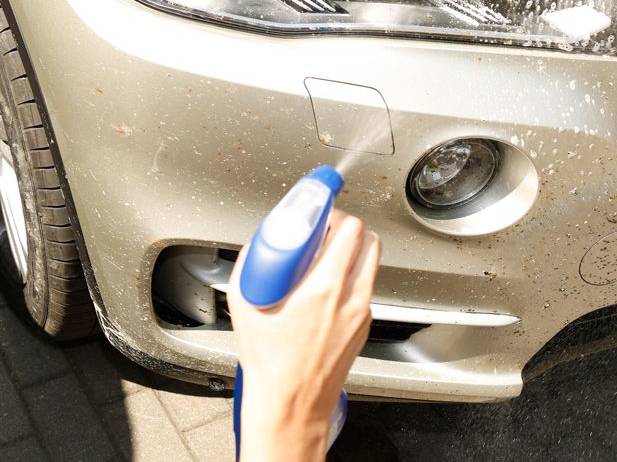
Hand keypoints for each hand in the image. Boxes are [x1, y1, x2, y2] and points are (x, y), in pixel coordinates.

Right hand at [227, 210, 380, 461]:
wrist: (290, 403)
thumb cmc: (271, 364)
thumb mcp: (246, 304)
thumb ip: (253, 264)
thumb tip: (259, 245)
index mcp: (323, 288)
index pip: (349, 230)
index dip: (335, 214)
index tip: (321, 213)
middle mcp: (350, 298)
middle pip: (369, 241)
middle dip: (347, 229)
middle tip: (324, 232)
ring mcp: (362, 313)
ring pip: (370, 264)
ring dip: (351, 253)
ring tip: (324, 259)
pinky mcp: (364, 327)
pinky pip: (364, 288)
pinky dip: (350, 279)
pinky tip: (326, 290)